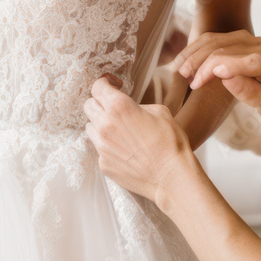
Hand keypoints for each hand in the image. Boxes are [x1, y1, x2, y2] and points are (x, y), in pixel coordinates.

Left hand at [83, 74, 194, 208]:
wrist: (171, 176)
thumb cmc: (170, 142)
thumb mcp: (160, 111)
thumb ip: (137, 106)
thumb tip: (129, 109)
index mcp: (119, 106)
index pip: (97, 87)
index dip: (104, 83)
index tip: (111, 86)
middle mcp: (105, 125)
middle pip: (88, 106)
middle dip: (99, 103)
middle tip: (113, 108)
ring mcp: (102, 146)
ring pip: (90, 128)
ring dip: (100, 125)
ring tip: (119, 131)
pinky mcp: (103, 164)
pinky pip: (99, 149)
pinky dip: (108, 146)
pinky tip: (125, 151)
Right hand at [170, 31, 260, 141]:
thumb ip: (252, 94)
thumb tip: (227, 78)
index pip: (249, 61)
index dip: (225, 66)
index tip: (202, 79)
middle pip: (229, 48)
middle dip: (204, 63)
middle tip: (187, 81)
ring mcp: (255, 44)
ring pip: (218, 41)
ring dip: (197, 54)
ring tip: (181, 72)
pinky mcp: (243, 45)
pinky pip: (216, 41)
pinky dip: (199, 49)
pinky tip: (188, 63)